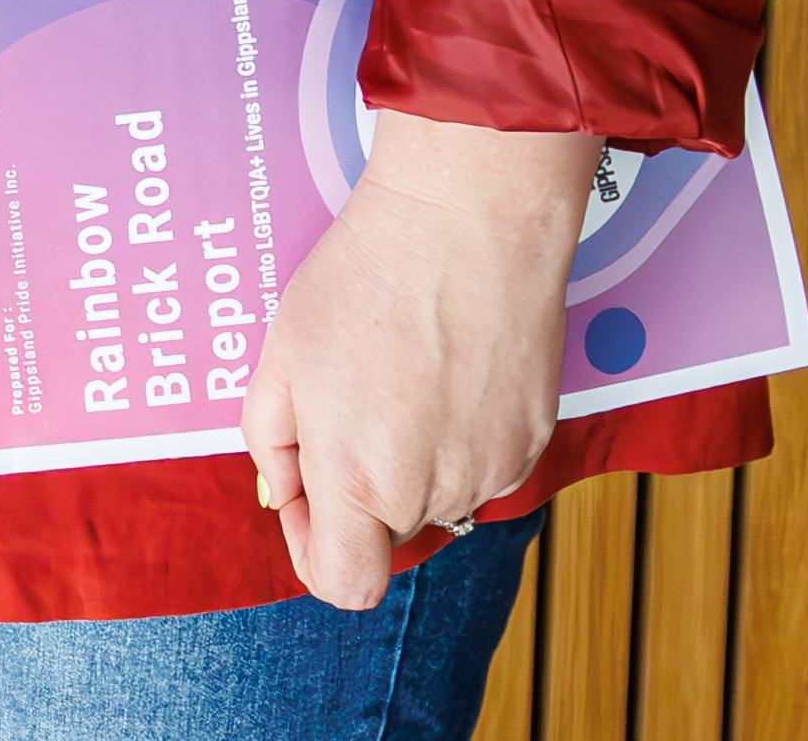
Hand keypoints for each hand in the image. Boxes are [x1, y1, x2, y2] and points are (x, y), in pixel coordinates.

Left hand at [246, 116, 597, 608]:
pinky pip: (480, 464)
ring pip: (435, 495)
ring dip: (407, 457)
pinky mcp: (535, 441)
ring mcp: (494, 471)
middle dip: (354, 483)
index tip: (299, 497)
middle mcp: (436, 493)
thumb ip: (271, 443)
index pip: (344, 583)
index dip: (310, 550)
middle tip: (343, 395)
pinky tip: (444, 367)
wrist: (468, 224)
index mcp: (361, 480)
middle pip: (385, 530)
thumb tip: (281, 493)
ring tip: (396, 370)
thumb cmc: (363, 281)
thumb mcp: (281, 357)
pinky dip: (455, 435)